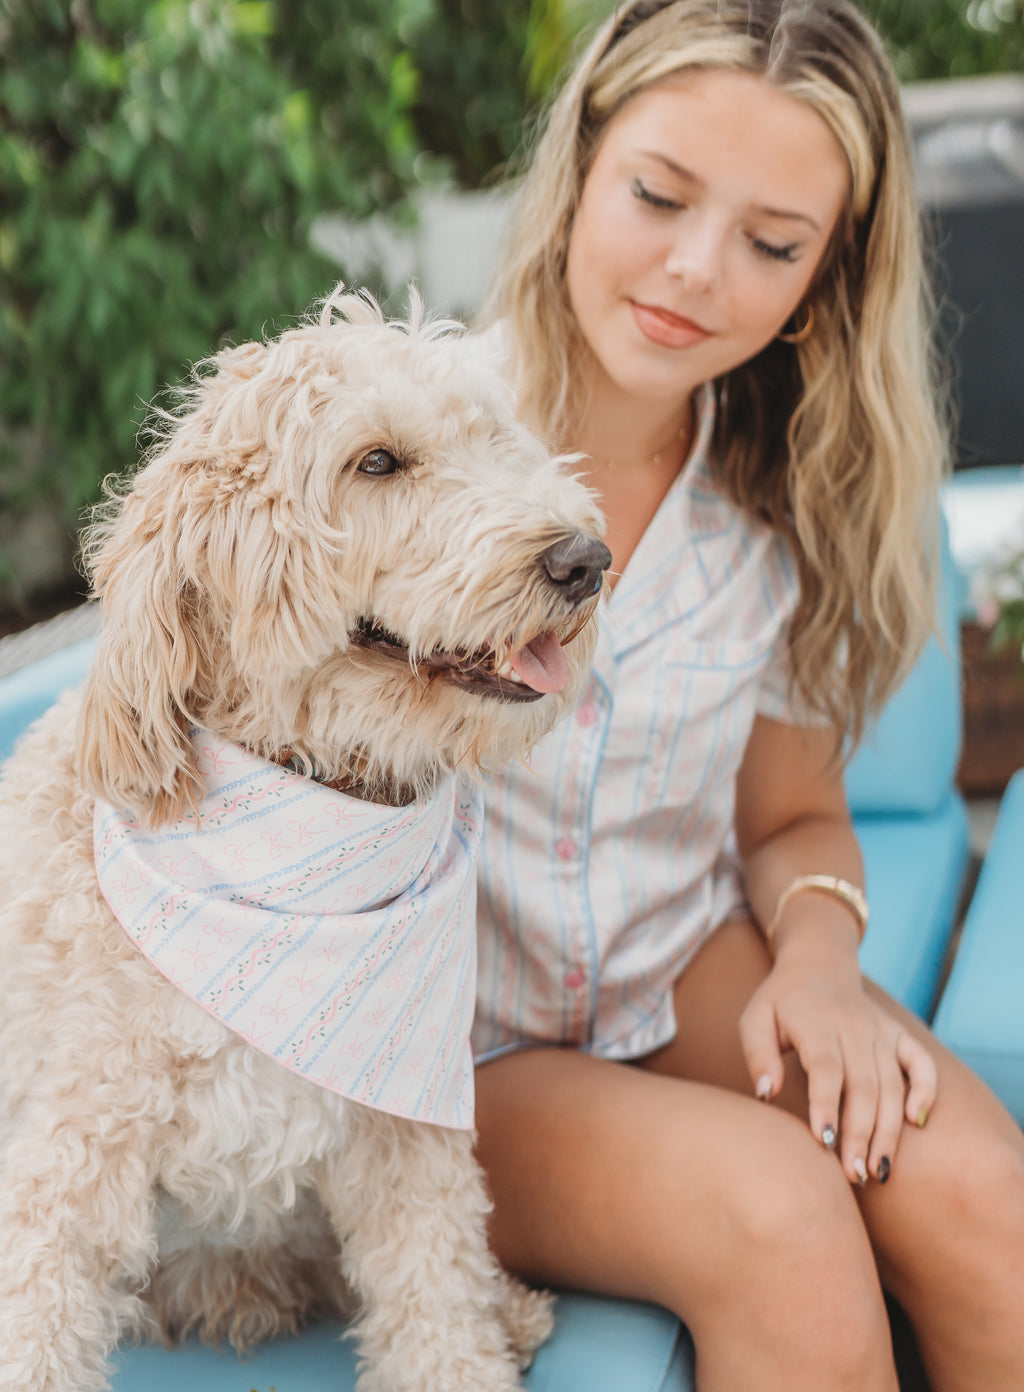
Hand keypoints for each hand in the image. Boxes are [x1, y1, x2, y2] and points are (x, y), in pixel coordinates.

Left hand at [738, 919, 936, 1185]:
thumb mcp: (755, 1020)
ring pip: (892, 1085)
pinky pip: (922, 1064)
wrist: (818, 966)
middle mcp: (854, 1027)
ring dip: (888, 1130)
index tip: (824, 1143)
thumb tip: (766, 1093)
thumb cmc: (780, 1003)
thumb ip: (758, 1055)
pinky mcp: (900, 1036)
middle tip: (854, 1175)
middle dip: (860, 1134)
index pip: (826, 1068)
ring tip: (878, 1170)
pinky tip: (915, 1123)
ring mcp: (881, 1032)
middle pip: (863, 1085)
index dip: (826, 1105)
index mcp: (816, 1023)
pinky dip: (926, 1091)